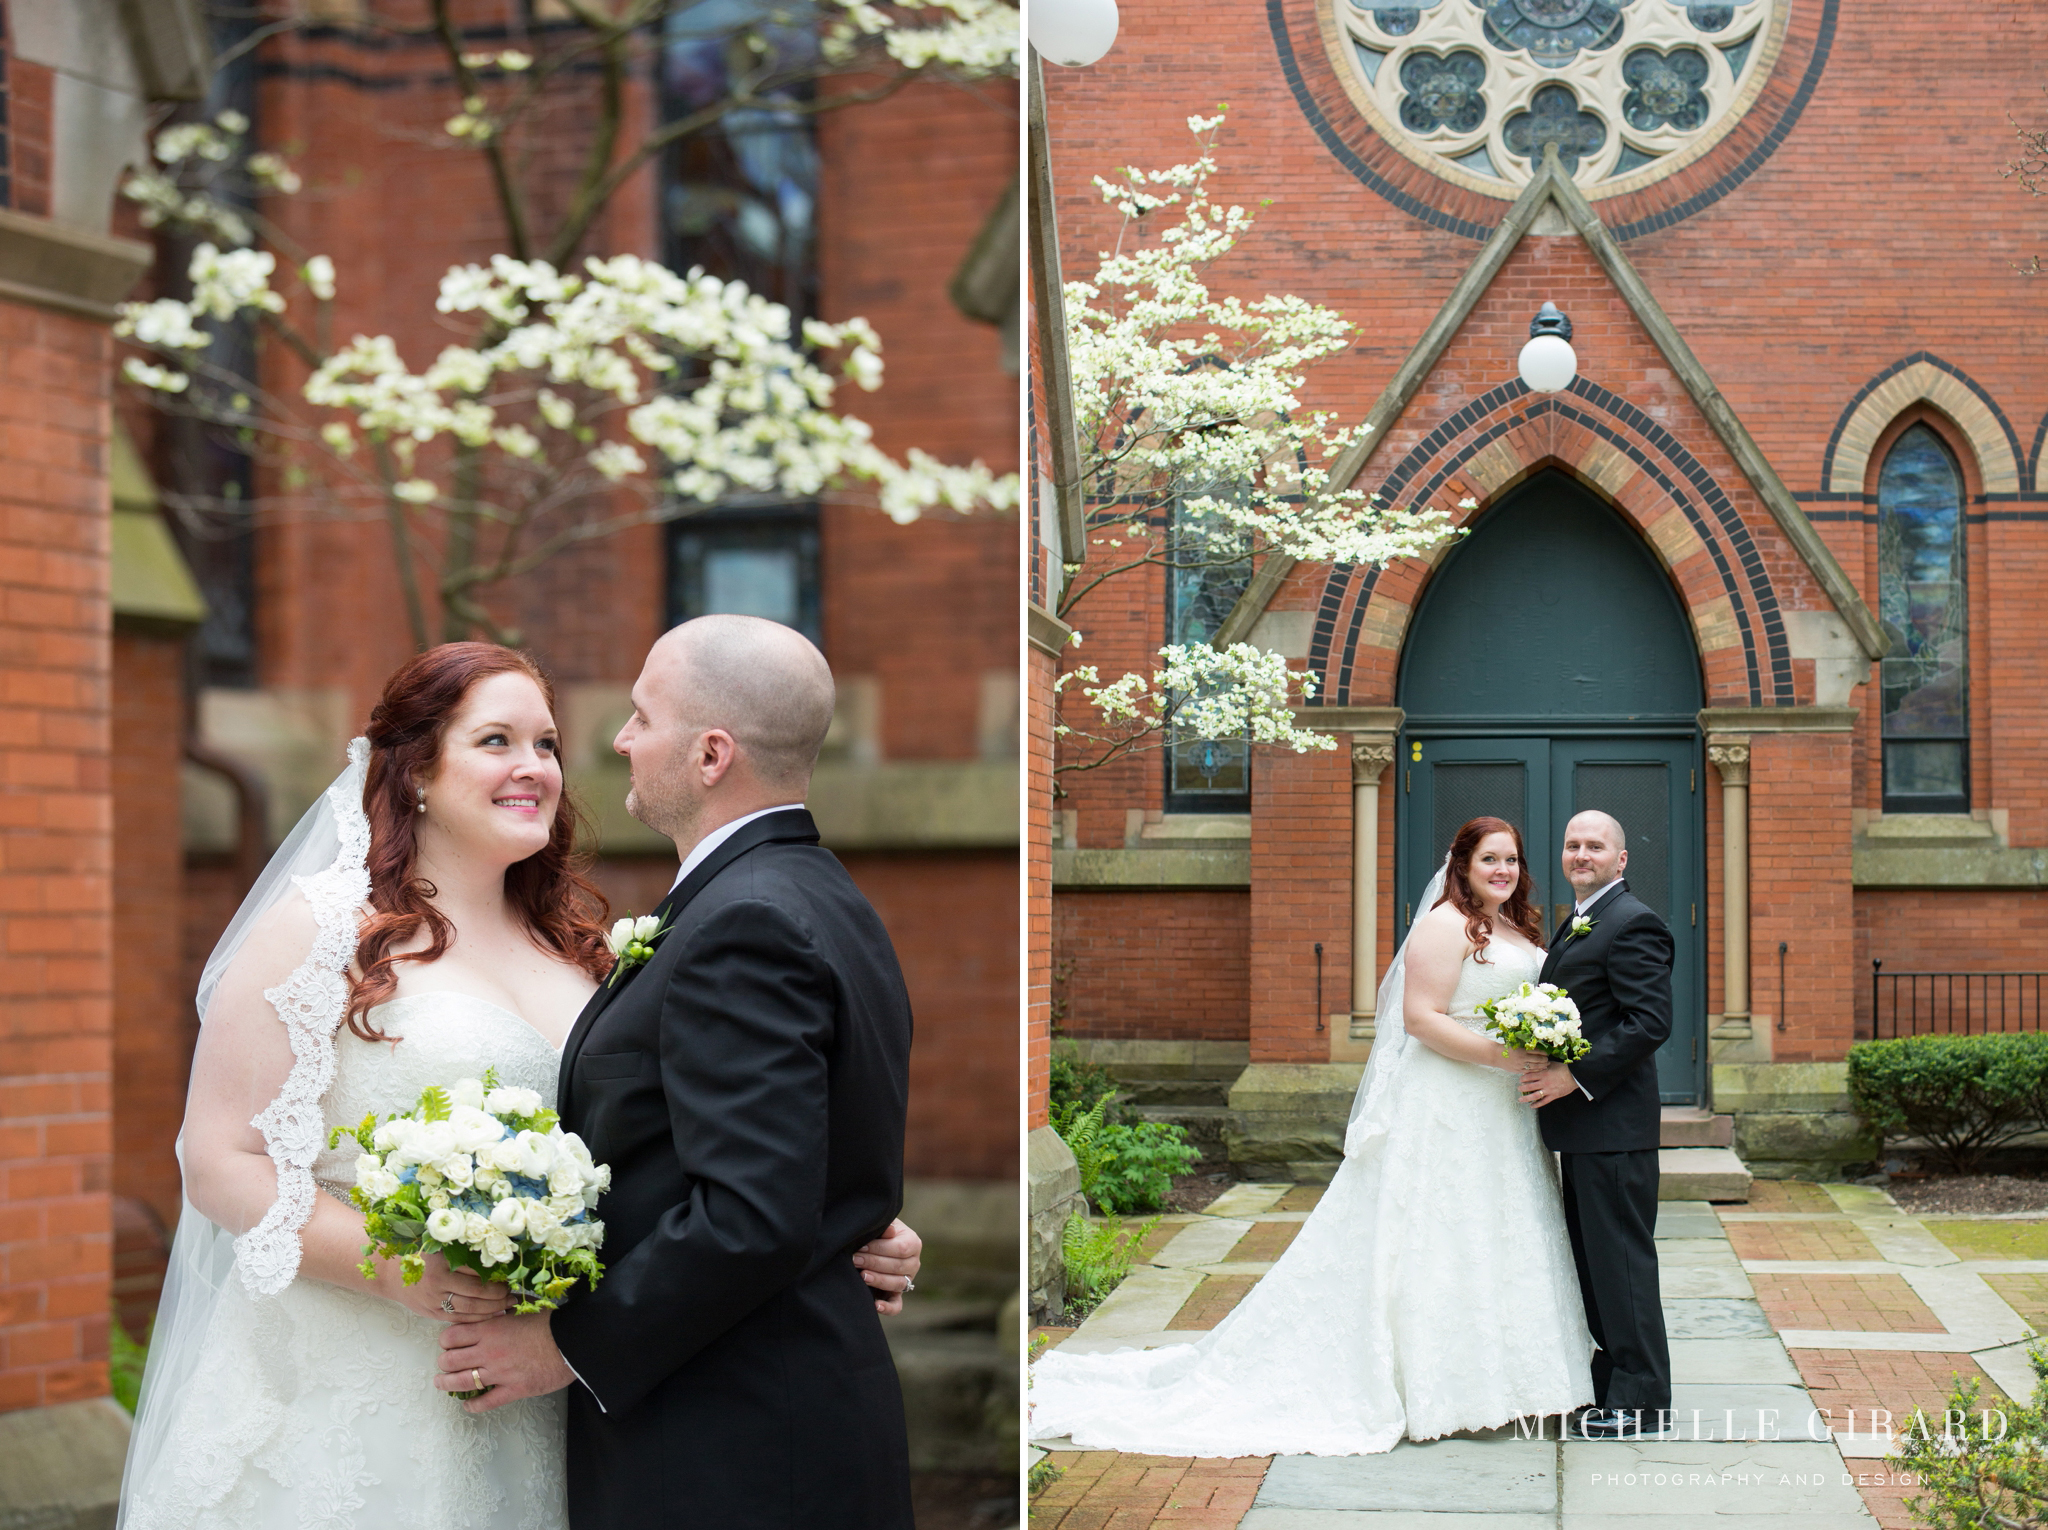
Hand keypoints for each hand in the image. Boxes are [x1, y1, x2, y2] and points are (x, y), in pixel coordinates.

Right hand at [381, 1250, 509, 1323]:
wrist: (390, 1273)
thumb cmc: (421, 1255)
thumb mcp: (441, 1247)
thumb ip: (464, 1252)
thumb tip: (498, 1258)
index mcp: (442, 1263)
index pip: (477, 1272)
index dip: (497, 1275)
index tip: (512, 1274)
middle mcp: (438, 1284)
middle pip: (476, 1292)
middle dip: (498, 1294)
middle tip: (513, 1292)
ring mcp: (434, 1301)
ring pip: (470, 1309)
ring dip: (492, 1308)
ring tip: (508, 1304)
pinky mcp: (432, 1314)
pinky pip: (459, 1319)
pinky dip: (478, 1319)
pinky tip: (492, 1315)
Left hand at [435, 1311, 574, 1412]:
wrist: (574, 1343)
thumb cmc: (552, 1324)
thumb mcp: (524, 1311)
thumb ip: (504, 1314)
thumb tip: (496, 1310)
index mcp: (491, 1329)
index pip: (452, 1336)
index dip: (446, 1340)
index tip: (449, 1342)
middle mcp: (489, 1352)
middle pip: (450, 1360)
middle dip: (444, 1362)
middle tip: (445, 1363)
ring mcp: (499, 1373)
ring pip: (461, 1382)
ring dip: (447, 1384)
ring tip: (442, 1384)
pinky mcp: (512, 1390)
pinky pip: (485, 1402)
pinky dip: (473, 1406)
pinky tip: (467, 1406)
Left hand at [853, 1218, 921, 1314]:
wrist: (874, 1243)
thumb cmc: (878, 1232)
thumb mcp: (883, 1225)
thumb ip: (886, 1228)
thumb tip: (890, 1232)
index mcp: (913, 1244)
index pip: (900, 1249)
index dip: (880, 1249)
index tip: (861, 1247)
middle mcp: (913, 1263)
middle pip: (897, 1267)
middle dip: (874, 1263)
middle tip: (855, 1260)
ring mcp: (907, 1281)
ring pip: (897, 1284)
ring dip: (878, 1280)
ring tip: (862, 1276)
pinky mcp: (897, 1295)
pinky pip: (896, 1305)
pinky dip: (888, 1308)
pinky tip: (876, 1305)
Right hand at [1499, 1047, 1549, 1073]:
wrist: (1496, 1055)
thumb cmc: (1506, 1048)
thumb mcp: (1516, 1045)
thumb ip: (1525, 1047)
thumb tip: (1537, 1048)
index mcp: (1522, 1050)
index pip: (1537, 1051)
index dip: (1543, 1052)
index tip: (1546, 1052)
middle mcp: (1522, 1058)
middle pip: (1538, 1059)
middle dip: (1544, 1060)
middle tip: (1548, 1059)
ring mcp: (1520, 1065)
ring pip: (1535, 1066)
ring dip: (1542, 1066)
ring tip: (1546, 1065)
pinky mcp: (1518, 1070)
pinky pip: (1529, 1071)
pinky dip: (1535, 1070)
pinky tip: (1539, 1069)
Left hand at [1519, 1058, 1578, 1107]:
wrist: (1575, 1076)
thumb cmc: (1563, 1069)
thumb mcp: (1551, 1064)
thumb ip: (1542, 1065)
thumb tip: (1535, 1064)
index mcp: (1543, 1073)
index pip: (1529, 1076)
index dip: (1523, 1078)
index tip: (1520, 1079)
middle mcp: (1544, 1082)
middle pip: (1529, 1086)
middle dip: (1522, 1088)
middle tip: (1518, 1088)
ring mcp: (1548, 1090)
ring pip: (1534, 1095)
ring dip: (1526, 1098)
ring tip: (1520, 1099)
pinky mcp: (1553, 1096)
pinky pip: (1544, 1102)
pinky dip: (1537, 1104)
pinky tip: (1532, 1106)